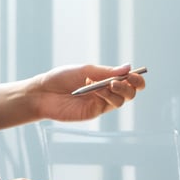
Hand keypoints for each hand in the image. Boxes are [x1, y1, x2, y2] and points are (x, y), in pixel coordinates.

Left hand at [27, 64, 146, 121]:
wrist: (44, 93)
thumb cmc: (62, 79)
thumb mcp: (86, 70)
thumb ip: (108, 71)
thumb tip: (129, 67)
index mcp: (105, 79)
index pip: (129, 80)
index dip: (136, 78)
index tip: (134, 74)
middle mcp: (107, 92)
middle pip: (130, 92)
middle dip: (132, 85)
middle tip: (127, 79)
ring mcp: (102, 103)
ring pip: (123, 99)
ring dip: (119, 89)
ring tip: (108, 83)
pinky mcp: (95, 112)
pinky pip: (110, 104)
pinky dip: (107, 94)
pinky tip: (97, 89)